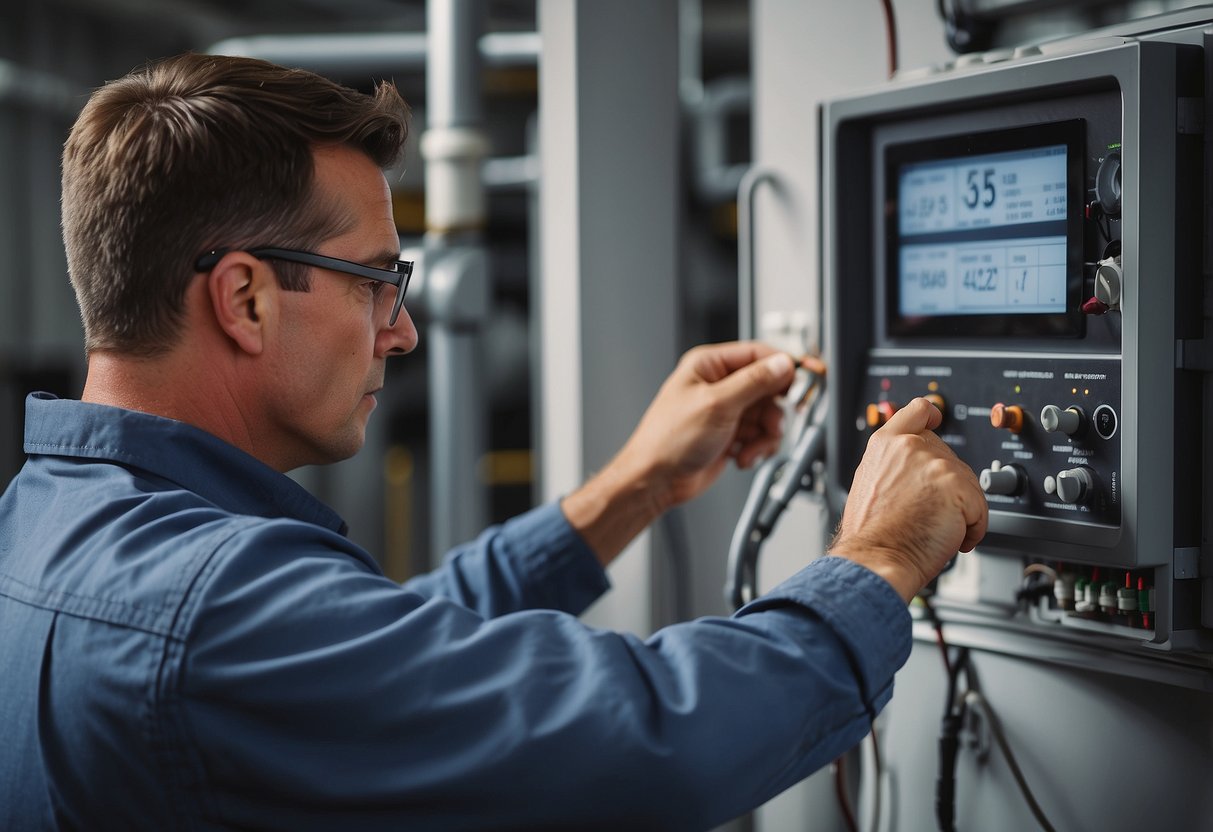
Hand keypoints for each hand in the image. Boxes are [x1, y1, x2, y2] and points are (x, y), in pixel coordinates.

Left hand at [617, 342, 803, 509]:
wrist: (656, 480)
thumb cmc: (668, 440)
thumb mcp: (716, 404)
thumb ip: (753, 382)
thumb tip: (781, 364)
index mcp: (709, 366)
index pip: (758, 354)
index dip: (784, 365)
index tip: (807, 377)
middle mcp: (719, 385)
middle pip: (768, 387)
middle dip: (775, 409)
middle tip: (776, 423)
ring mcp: (726, 411)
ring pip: (768, 414)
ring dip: (765, 435)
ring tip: (752, 447)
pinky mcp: (731, 434)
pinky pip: (760, 435)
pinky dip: (757, 448)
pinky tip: (742, 457)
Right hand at [828, 398, 987, 601]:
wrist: (875, 557)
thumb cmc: (870, 534)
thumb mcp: (869, 484)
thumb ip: (893, 466)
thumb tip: (912, 471)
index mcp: (886, 444)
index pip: (916, 411)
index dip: (931, 414)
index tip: (936, 418)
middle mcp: (910, 447)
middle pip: (949, 458)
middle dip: (947, 487)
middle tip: (928, 513)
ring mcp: (935, 464)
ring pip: (968, 484)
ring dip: (959, 511)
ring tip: (934, 529)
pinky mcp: (957, 485)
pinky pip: (980, 508)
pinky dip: (971, 529)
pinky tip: (950, 538)